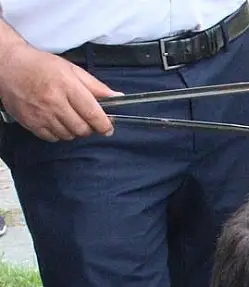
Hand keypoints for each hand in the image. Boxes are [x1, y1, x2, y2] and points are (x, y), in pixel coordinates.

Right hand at [0, 42, 120, 141]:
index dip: (104, 125)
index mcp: (67, 86)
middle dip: (89, 128)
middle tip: (87, 120)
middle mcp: (54, 101)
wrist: (9, 66)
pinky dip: (58, 133)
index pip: (92, 113)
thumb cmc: (42, 66)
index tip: (108, 128)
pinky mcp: (29, 122)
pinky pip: (52, 138)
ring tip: (69, 117)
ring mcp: (40, 113)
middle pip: (81, 128)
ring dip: (73, 130)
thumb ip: (96, 86)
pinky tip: (56, 121)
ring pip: (68, 135)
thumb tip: (117, 97)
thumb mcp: (72, 70)